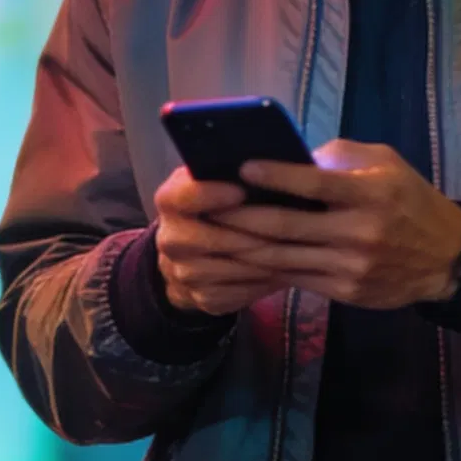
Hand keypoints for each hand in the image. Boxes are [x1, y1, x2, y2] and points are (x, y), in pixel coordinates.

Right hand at [153, 164, 295, 316]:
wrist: (195, 253)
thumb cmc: (219, 205)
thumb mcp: (217, 180)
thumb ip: (230, 172)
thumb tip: (268, 161)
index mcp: (170, 200)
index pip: (183, 196)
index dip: (210, 194)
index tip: (240, 191)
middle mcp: (169, 238)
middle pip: (207, 240)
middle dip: (247, 236)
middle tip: (283, 230)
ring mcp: (181, 273)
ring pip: (225, 270)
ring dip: (260, 263)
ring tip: (292, 251)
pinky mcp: (201, 299)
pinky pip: (233, 295)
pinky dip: (259, 284)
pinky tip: (281, 272)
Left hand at [216, 140, 460, 308]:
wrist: (447, 258)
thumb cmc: (411, 200)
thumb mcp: (386, 164)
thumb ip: (341, 158)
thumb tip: (293, 157)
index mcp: (370, 194)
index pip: (313, 184)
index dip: (274, 176)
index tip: (241, 167)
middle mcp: (359, 232)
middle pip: (286, 226)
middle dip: (242, 217)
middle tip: (210, 207)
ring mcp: (351, 266)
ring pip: (283, 257)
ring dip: (244, 247)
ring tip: (214, 234)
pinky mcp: (346, 291)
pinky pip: (296, 278)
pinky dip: (265, 267)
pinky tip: (242, 257)